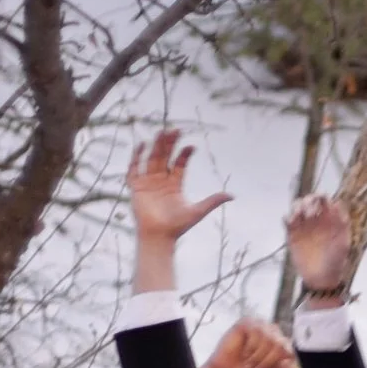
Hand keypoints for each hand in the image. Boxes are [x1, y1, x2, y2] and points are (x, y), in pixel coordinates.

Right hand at [128, 130, 230, 244]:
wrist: (159, 237)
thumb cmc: (177, 226)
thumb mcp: (197, 211)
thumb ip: (213, 201)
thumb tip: (232, 196)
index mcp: (174, 184)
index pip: (179, 164)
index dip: (184, 154)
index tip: (191, 146)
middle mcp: (161, 180)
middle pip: (165, 157)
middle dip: (169, 144)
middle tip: (175, 130)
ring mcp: (148, 182)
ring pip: (151, 159)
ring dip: (156, 146)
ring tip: (161, 133)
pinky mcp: (136, 187)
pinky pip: (134, 169)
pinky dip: (137, 158)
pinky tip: (142, 146)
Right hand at [189, 318, 297, 367]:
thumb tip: (288, 362)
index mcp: (284, 345)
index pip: (290, 354)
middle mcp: (275, 333)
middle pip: (281, 347)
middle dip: (267, 363)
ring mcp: (261, 326)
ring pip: (270, 341)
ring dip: (258, 358)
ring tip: (249, 364)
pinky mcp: (247, 322)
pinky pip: (257, 333)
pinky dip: (250, 348)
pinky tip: (244, 353)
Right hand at [285, 195, 351, 297]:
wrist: (321, 278)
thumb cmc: (336, 261)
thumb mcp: (343, 243)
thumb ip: (342, 224)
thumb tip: (337, 203)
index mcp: (329, 219)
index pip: (324, 199)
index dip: (321, 197)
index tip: (321, 203)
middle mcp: (316, 219)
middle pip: (308, 200)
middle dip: (308, 201)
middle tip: (310, 214)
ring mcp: (303, 225)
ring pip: (296, 206)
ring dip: (296, 207)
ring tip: (299, 216)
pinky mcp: (292, 233)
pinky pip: (287, 219)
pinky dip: (287, 217)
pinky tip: (291, 223)